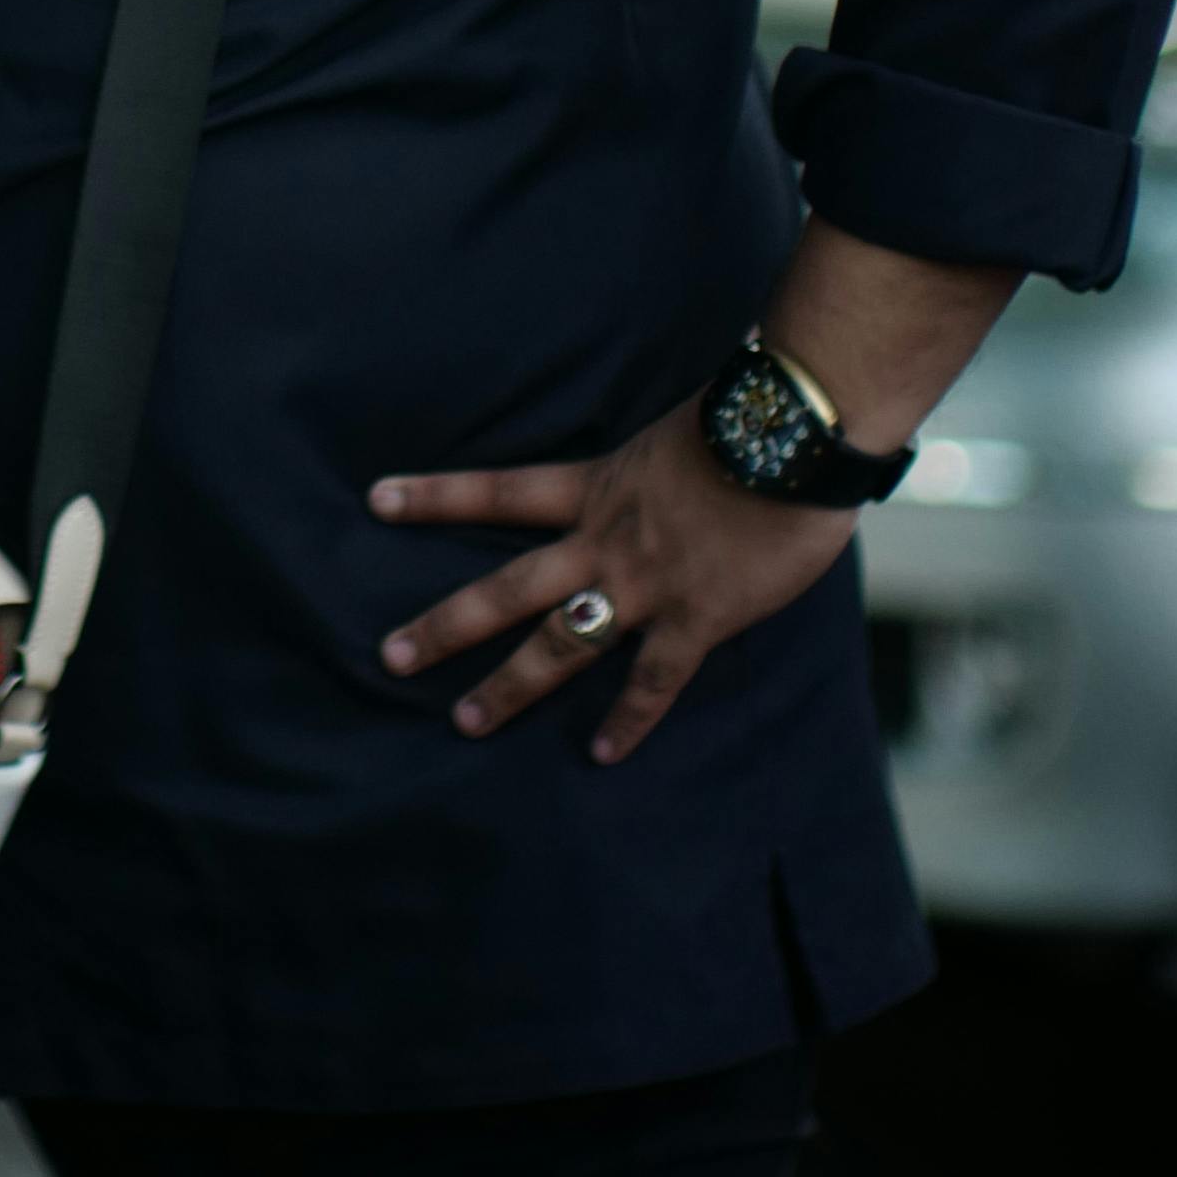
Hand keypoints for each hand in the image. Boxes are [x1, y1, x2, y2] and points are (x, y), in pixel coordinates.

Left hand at [370, 406, 856, 765]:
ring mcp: (645, 585)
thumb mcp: (678, 431)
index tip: (377, 499)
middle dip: (447, 624)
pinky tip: (600, 753)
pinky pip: (653, 680)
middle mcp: (605, 540)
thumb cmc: (753, 422)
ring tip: (465, 722)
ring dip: (511, 685)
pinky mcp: (696, 618)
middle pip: (506, 587)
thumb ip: (653, 466)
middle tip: (391, 656)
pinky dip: (628, 720)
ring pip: (560, 643)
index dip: (436, 496)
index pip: (498, 490)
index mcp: (598, 485)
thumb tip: (660, 473)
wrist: (799, 437)